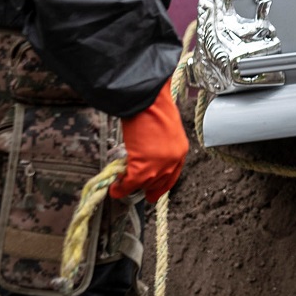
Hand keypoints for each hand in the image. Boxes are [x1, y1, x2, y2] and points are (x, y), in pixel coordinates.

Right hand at [109, 83, 188, 203]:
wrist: (148, 103)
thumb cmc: (155, 109)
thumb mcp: (165, 130)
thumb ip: (161, 146)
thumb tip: (148, 154)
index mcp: (180, 151)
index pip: (173, 176)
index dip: (161, 185)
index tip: (154, 192)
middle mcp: (172, 161)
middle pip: (158, 183)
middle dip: (145, 188)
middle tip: (134, 190)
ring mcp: (159, 166)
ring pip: (143, 185)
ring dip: (130, 187)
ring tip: (120, 186)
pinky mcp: (143, 168)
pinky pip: (129, 184)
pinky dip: (120, 188)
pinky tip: (114, 188)